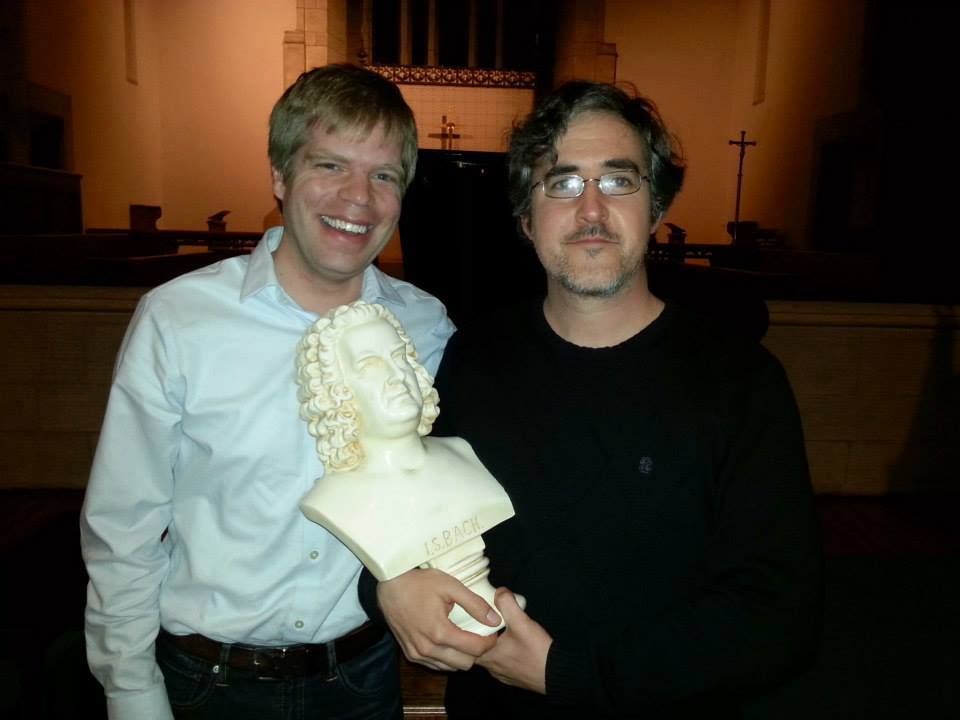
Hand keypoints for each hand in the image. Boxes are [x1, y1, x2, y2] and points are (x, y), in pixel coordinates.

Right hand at [377, 568, 499, 670]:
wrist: (390, 585)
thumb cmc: (419, 583)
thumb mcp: (451, 586)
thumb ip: (475, 604)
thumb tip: (495, 620)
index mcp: (439, 632)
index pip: (474, 649)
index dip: (488, 642)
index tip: (492, 632)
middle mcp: (427, 648)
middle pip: (464, 664)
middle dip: (476, 651)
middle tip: (479, 635)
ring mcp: (417, 654)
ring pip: (450, 667)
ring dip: (461, 656)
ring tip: (464, 637)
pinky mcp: (410, 654)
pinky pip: (435, 664)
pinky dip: (445, 657)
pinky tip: (447, 641)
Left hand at [477, 588, 551, 693]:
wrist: (558, 674)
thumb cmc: (538, 653)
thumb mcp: (522, 623)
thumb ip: (508, 604)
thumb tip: (499, 592)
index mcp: (488, 656)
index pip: (467, 642)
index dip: (469, 628)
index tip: (474, 616)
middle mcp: (492, 668)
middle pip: (478, 648)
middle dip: (483, 634)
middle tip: (489, 621)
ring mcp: (503, 674)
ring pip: (491, 656)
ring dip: (496, 644)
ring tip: (503, 630)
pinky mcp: (514, 677)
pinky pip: (504, 663)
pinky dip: (506, 653)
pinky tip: (515, 645)